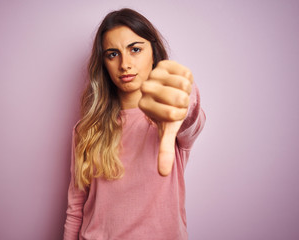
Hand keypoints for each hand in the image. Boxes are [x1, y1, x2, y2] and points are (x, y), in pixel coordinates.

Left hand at [139, 60, 193, 175]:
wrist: (174, 95)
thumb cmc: (171, 114)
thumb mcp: (168, 131)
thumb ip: (164, 150)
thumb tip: (163, 173)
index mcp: (144, 106)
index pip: (172, 113)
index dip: (180, 114)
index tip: (174, 112)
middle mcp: (145, 89)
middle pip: (177, 97)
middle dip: (184, 102)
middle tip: (178, 101)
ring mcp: (153, 75)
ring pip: (182, 84)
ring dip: (186, 90)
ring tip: (179, 91)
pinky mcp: (164, 63)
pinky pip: (183, 71)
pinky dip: (186, 77)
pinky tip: (179, 80)